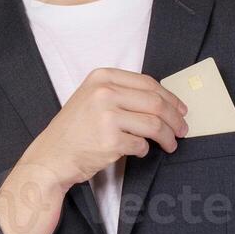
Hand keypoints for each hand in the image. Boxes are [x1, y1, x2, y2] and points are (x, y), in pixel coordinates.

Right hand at [21, 67, 189, 189]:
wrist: (52, 156)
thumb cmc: (75, 129)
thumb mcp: (92, 97)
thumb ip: (122, 92)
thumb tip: (164, 101)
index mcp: (102, 77)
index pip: (148, 83)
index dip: (170, 97)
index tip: (181, 109)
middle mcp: (104, 92)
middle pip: (156, 102)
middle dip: (176, 118)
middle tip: (183, 129)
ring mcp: (106, 116)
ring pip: (154, 124)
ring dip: (168, 137)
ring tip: (171, 144)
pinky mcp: (110, 141)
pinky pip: (141, 145)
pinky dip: (145, 150)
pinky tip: (139, 151)